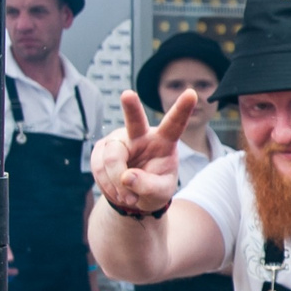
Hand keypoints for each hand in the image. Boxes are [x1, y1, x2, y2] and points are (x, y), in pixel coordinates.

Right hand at [93, 89, 196, 217]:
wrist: (133, 196)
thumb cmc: (153, 188)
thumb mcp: (160, 192)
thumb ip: (148, 186)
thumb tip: (126, 178)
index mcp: (164, 141)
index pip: (174, 124)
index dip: (182, 109)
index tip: (192, 94)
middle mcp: (141, 134)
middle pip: (134, 120)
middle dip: (131, 107)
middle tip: (128, 95)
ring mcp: (120, 139)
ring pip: (112, 157)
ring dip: (116, 182)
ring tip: (129, 197)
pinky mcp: (102, 148)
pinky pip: (98, 166)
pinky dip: (106, 184)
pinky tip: (116, 191)